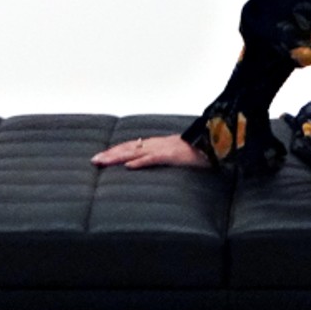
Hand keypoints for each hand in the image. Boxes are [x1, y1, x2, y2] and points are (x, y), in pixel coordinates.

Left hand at [92, 135, 210, 169]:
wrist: (216, 144)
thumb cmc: (199, 151)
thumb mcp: (177, 155)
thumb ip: (164, 158)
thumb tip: (151, 165)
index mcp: (158, 144)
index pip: (131, 147)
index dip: (115, 151)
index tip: (101, 157)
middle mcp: (157, 144)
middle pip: (128, 147)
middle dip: (110, 154)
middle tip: (94, 161)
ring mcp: (164, 148)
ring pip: (136, 151)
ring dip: (117, 156)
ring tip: (103, 162)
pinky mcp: (172, 155)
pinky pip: (154, 158)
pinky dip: (140, 161)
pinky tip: (129, 166)